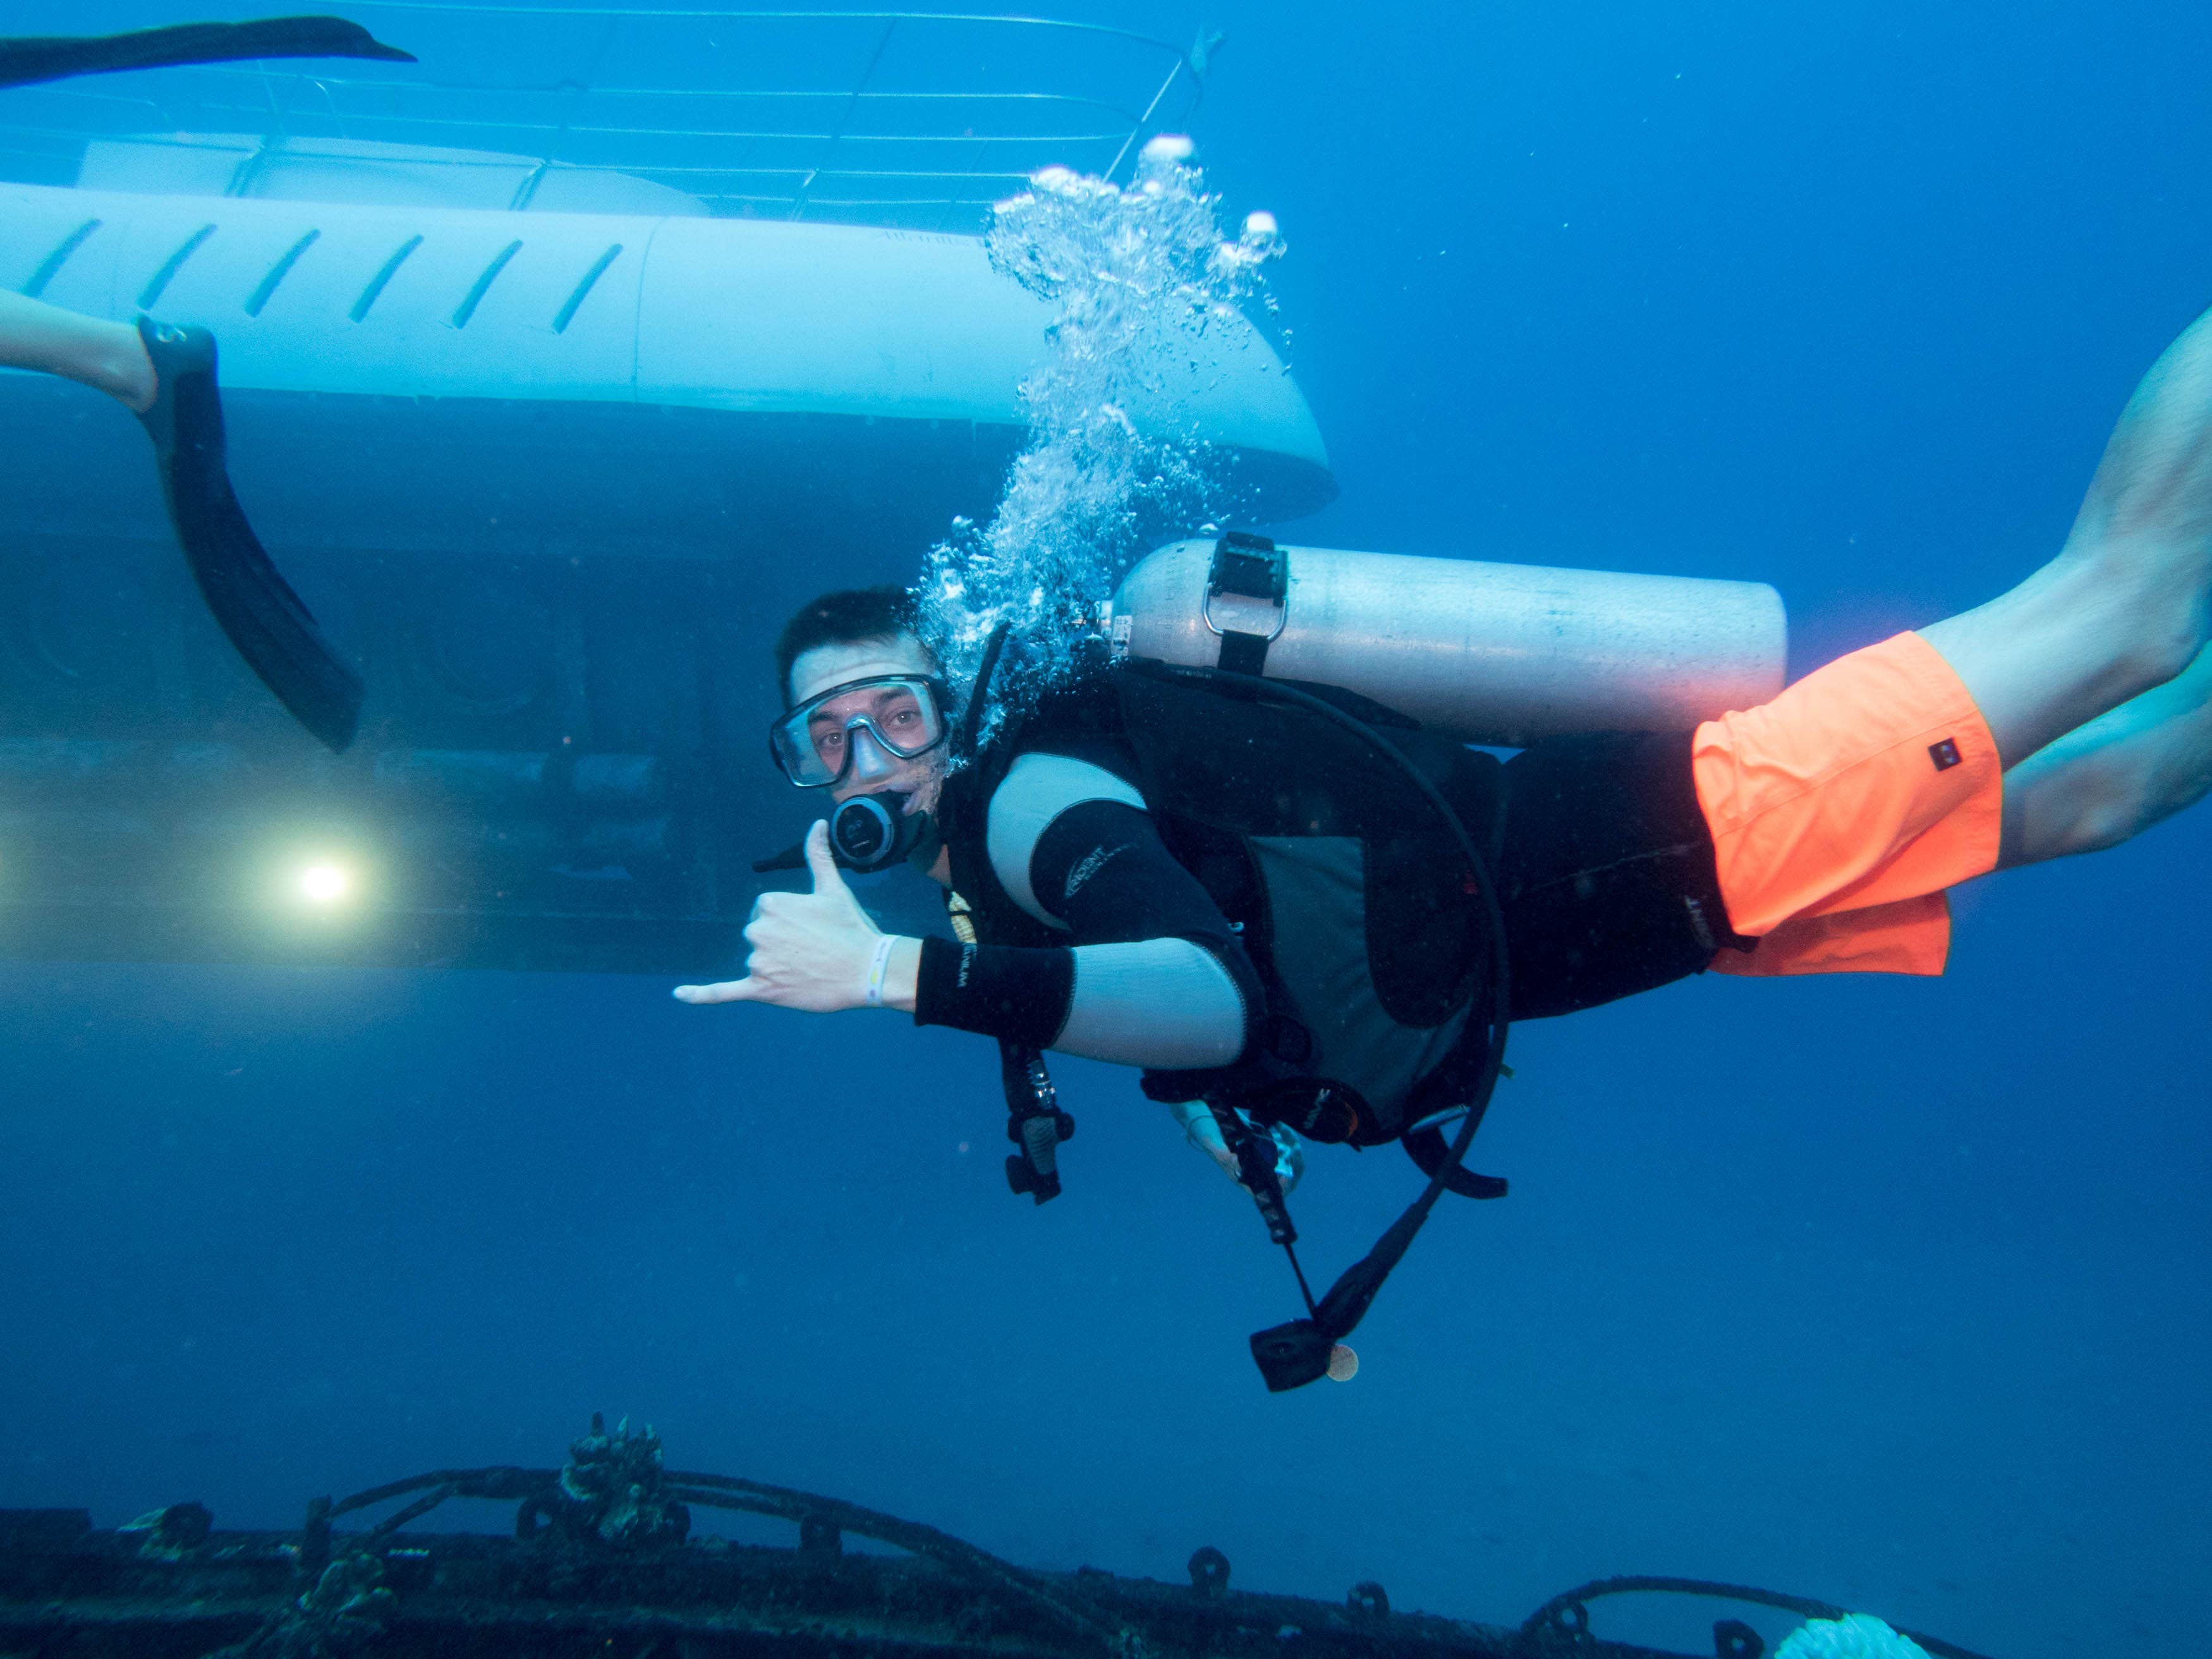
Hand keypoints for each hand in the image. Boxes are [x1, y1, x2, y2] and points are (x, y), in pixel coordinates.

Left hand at [673, 822, 914, 1012]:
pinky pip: (723, 992)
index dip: (790, 921)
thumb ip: (817, 855)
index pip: (766, 912)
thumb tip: (816, 823)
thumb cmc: (851, 928)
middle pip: (759, 936)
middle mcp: (758, 931)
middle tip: (814, 949)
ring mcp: (758, 962)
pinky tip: (678, 995)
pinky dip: (700, 995)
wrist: (867, 970)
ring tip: (810, 968)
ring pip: (757, 962)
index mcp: (770, 904)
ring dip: (777, 966)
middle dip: (781, 943)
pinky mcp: (761, 990)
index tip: (813, 928)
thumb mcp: (834, 888)